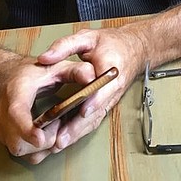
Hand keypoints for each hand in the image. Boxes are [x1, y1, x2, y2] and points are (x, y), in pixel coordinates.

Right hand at [0, 54, 95, 164]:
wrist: (2, 77)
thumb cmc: (29, 73)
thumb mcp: (56, 66)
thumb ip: (76, 71)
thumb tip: (92, 79)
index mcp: (15, 93)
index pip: (16, 114)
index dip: (27, 130)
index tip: (40, 139)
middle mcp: (2, 114)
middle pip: (20, 142)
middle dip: (46, 139)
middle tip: (59, 122)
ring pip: (22, 151)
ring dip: (43, 145)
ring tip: (53, 125)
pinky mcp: (2, 138)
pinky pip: (22, 153)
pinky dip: (37, 149)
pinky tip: (45, 133)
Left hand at [35, 26, 147, 153]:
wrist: (135, 48)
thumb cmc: (112, 43)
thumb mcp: (88, 37)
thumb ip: (65, 45)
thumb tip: (46, 57)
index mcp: (111, 69)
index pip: (102, 88)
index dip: (93, 100)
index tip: (82, 110)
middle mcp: (113, 87)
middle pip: (97, 110)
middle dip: (79, 125)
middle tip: (62, 137)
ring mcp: (110, 97)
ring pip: (95, 118)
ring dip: (78, 132)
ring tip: (60, 143)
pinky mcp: (106, 103)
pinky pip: (95, 118)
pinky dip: (81, 129)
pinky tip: (67, 137)